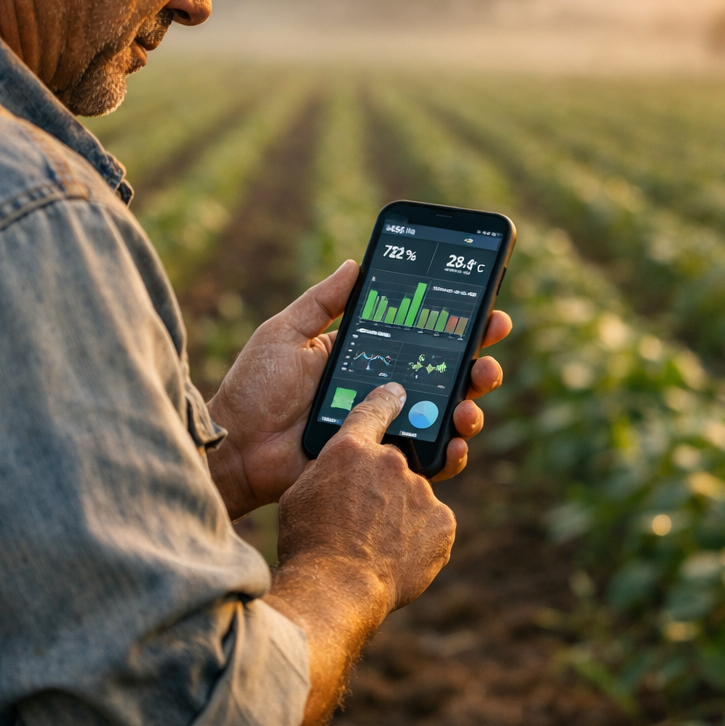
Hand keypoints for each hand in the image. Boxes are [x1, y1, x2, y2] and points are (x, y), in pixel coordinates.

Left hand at [207, 261, 512, 518]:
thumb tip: (356, 262)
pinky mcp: (382, 463)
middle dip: (477, 364)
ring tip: (473, 399)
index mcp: (365, 356)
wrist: (237, 447)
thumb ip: (322, 302)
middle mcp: (382, 391)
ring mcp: (385, 428)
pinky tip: (457, 443)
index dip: (459, 325)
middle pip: (445, 377)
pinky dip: (451, 453)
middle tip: (487, 357)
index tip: (488, 310)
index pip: (421, 337)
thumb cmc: (255, 389)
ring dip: (471, 406)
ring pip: (445, 417)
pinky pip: (426, 459)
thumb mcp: (286, 333)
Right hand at [266, 381, 456, 725]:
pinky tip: (397, 557)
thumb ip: (327, 469)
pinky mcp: (442, 522)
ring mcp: (421, 491)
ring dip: (401, 513)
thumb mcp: (300, 494)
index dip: (386, 400)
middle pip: (395, 462)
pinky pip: (432, 524)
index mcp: (352, 448)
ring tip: (376, 546)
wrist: (336, 588)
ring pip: (414, 496)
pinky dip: (419, 537)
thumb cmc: (307, 541)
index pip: (374, 408)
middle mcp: (392, 461)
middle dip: (383, 483)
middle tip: (365, 515)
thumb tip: (340, 466)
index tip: (396, 394)